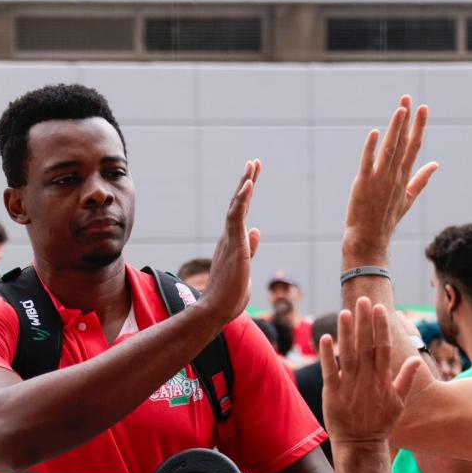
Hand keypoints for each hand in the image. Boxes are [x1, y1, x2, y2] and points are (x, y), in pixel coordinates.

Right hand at [198, 160, 262, 324]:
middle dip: (246, 182)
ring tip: (253, 165)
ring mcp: (229, 239)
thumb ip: (249, 249)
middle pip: (237, 204)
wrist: (215, 309)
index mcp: (231, 244)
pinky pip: (236, 217)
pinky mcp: (233, 244)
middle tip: (254, 163)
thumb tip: (256, 230)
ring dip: (245, 184)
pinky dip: (242, 199)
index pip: (239, 215)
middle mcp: (227, 237)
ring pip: (236, 205)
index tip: (252, 179)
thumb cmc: (228, 296)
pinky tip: (249, 184)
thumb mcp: (244, 268)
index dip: (246, 196)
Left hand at [321, 297, 420, 445]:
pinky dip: (328, 354)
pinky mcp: (332, 393)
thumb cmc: (380, 424)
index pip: (383, 347)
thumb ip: (405, 379)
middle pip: (366, 345)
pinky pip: (329, 370)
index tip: (379, 308)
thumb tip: (416, 360)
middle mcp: (367, 379)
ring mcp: (349, 385)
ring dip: (347, 332)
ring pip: (349, 354)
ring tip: (345, 312)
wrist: (361, 445)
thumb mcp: (399, 403)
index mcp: (382, 379)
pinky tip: (326, 337)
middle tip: (362, 300)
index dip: (381, 327)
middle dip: (365, 322)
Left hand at [342, 96, 437, 267]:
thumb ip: (422, 179)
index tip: (423, 107)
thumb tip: (436, 164)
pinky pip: (368, 163)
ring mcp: (380, 179)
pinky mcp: (364, 184)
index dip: (419, 126)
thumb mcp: (409, 198)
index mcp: (404, 176)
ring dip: (395, 128)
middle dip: (407, 119)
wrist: (370, 238)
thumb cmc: (387, 218)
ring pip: (389, 149)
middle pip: (403, 143)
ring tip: (400, 108)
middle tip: (408, 97)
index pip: (414, 146)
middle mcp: (394, 175)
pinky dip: (371, 148)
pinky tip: (375, 133)